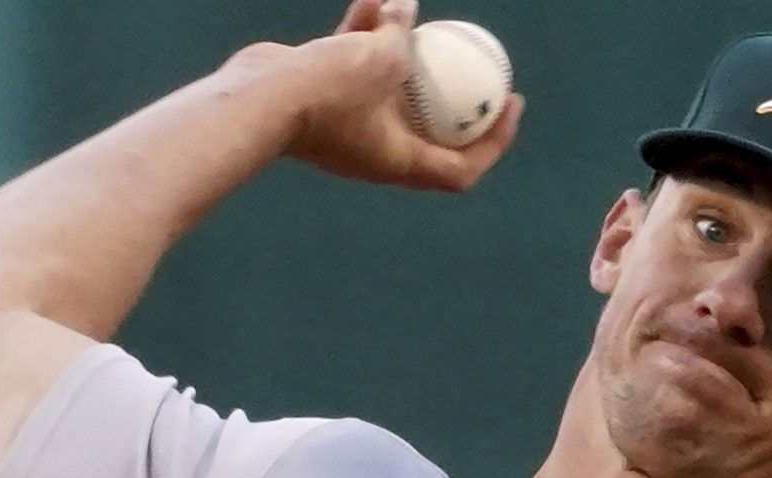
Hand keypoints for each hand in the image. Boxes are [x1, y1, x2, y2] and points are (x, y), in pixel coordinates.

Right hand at [245, 0, 524, 191]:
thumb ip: (403, 38)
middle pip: (432, 132)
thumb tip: (407, 8)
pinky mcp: (323, 100)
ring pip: (391, 90)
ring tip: (412, 12)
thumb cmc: (328, 90)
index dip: (495, 141)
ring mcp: (350, 126)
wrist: (260, 97)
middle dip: (457, 98)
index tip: (511, 104)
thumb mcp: (383, 58)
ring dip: (405, 52)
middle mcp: (377, 151)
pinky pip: (355, 68)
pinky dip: (366, 38)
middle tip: (481, 65)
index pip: (462, 168)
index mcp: (400, 162)